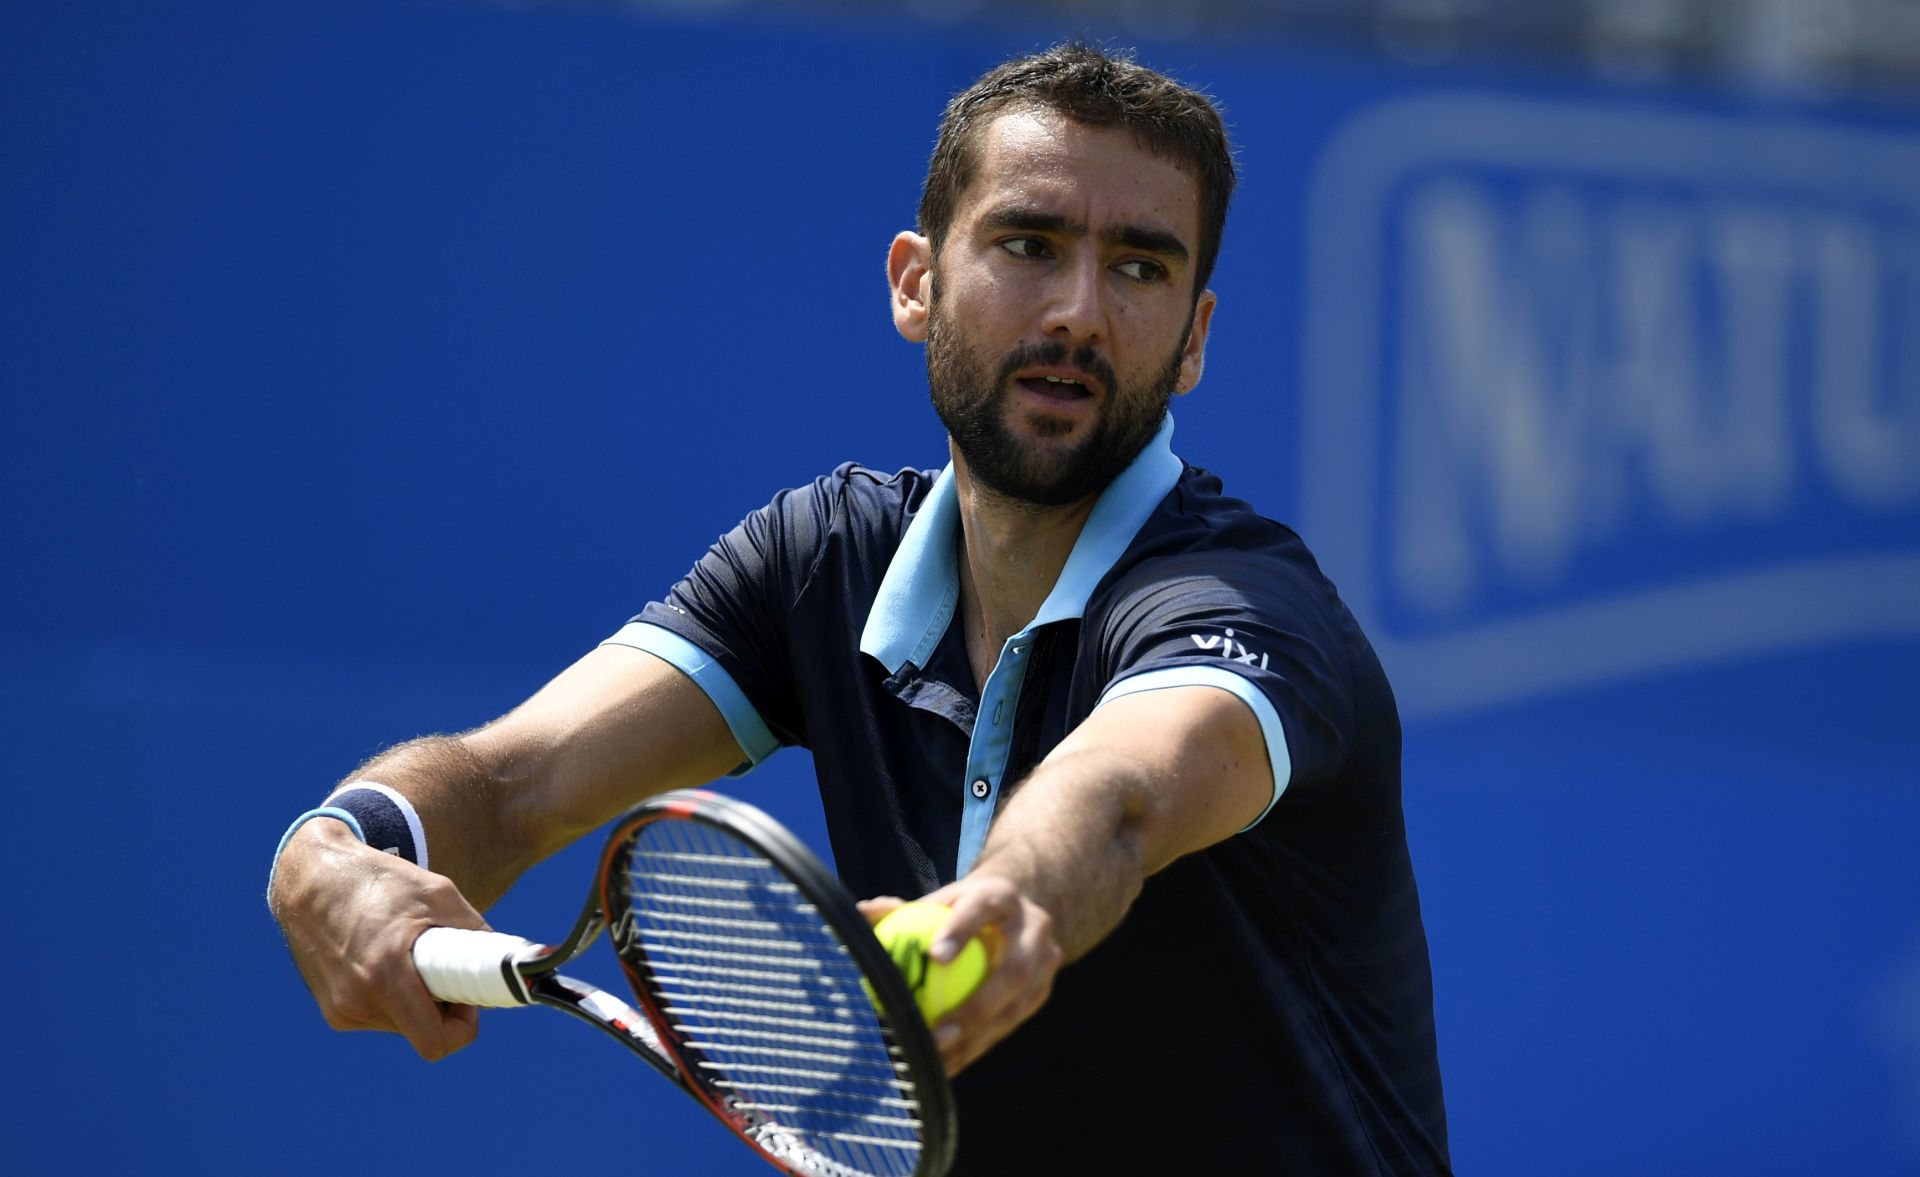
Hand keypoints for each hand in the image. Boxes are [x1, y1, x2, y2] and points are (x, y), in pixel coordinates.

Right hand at [268, 819, 486, 1060]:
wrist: (310, 879)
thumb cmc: (379, 881)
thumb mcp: (439, 894)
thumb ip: (475, 932)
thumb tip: (506, 959)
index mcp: (386, 974)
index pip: (435, 1041)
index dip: (463, 1026)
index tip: (468, 998)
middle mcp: (358, 1001)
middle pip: (422, 1031)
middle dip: (440, 1006)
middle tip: (443, 967)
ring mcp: (341, 1009)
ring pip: (401, 1024)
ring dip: (414, 1000)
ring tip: (406, 954)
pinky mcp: (331, 1010)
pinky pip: (379, 1016)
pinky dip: (391, 997)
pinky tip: (382, 960)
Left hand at [861, 873, 1063, 1074]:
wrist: (1014, 915)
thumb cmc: (960, 909)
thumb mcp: (937, 901)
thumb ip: (901, 909)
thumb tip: (859, 913)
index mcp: (1001, 895)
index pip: (981, 908)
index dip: (961, 931)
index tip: (933, 957)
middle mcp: (1033, 926)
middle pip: (1012, 970)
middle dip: (977, 1006)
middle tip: (937, 1034)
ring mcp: (1046, 961)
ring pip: (1015, 1006)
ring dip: (977, 1038)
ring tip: (938, 1060)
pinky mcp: (1043, 991)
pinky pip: (1011, 1025)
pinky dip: (979, 1046)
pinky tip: (948, 1065)